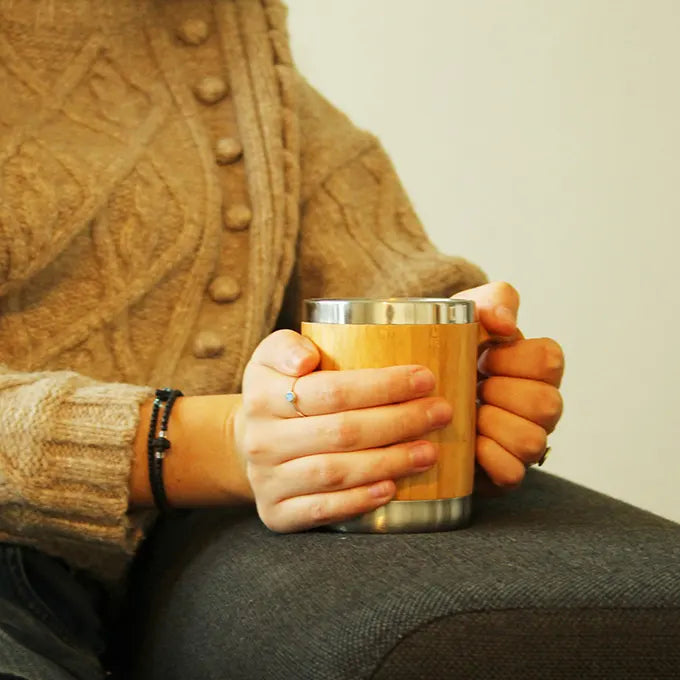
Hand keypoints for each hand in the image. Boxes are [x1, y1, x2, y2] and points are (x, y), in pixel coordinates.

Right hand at [234, 330, 452, 531]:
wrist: (250, 441)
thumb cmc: (279, 391)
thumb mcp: (272, 356)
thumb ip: (287, 346)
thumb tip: (307, 358)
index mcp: (263, 395)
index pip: (332, 391)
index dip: (383, 386)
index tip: (426, 378)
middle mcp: (261, 441)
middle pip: (341, 432)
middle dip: (399, 422)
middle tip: (440, 413)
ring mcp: (267, 480)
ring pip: (335, 473)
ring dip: (389, 462)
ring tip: (429, 451)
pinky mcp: (276, 512)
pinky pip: (321, 510)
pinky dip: (359, 501)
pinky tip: (391, 489)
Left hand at [452, 282, 564, 490]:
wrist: (415, 383)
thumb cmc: (449, 346)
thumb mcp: (468, 313)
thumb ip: (494, 301)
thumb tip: (504, 323)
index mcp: (535, 366)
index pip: (549, 360)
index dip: (514, 359)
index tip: (483, 356)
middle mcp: (539, 405)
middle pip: (547, 404)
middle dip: (501, 394)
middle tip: (473, 387)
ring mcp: (526, 440)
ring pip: (532, 441)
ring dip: (493, 425)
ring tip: (469, 414)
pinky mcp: (504, 470)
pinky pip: (512, 473)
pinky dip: (488, 458)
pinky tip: (468, 443)